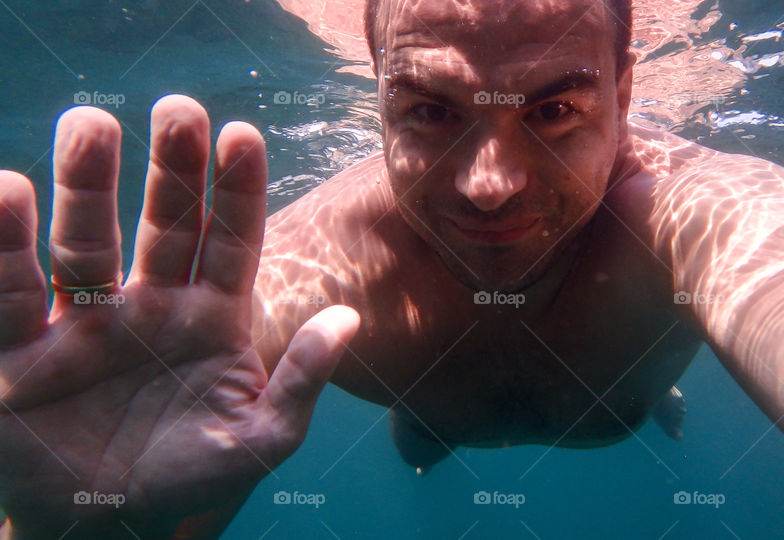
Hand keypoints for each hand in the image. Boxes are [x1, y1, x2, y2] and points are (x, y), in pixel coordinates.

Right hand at [0, 96, 358, 537]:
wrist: (101, 527)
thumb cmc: (188, 481)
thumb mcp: (255, 443)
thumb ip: (301, 384)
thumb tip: (349, 321)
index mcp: (212, 319)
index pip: (231, 241)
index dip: (238, 190)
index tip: (243, 135)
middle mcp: (152, 305)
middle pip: (164, 225)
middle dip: (172, 169)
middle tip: (178, 109)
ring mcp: (85, 322)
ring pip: (86, 243)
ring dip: (87, 185)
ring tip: (90, 125)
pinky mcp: (20, 349)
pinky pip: (8, 290)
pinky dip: (2, 244)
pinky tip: (6, 192)